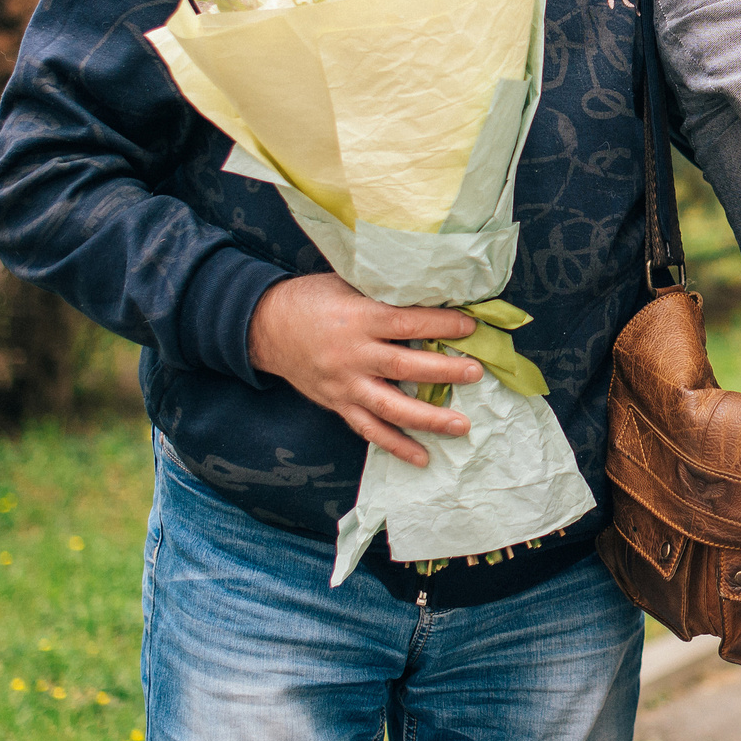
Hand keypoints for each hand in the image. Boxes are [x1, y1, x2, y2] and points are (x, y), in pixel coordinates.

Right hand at [246, 273, 486, 467]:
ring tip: (461, 425)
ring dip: (428, 418)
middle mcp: (352, 354)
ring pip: (391, 406)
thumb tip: (434, 293)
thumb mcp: (347, 283)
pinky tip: (422, 457)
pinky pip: (369, 429)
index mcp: (358, 318)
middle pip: (405, 366)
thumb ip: (385, 293)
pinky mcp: (337, 404)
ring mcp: (344, 384)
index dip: (442, 325)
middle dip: (444, 370)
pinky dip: (395, 445)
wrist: (264, 326)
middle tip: (476, 372)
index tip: (471, 326)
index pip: (407, 322)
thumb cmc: (312, 299)